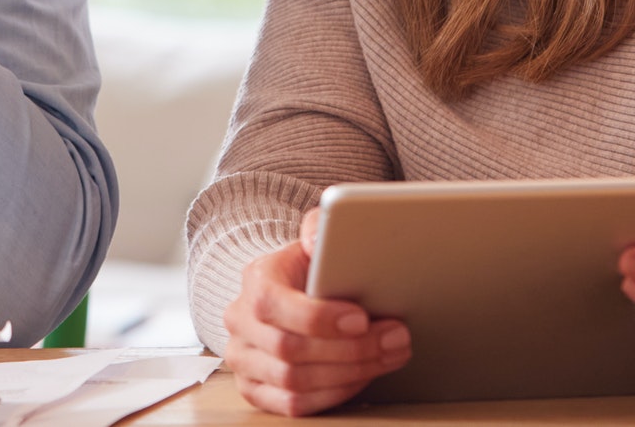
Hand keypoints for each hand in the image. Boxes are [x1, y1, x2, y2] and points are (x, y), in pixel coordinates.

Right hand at [222, 207, 410, 415]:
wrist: (291, 294)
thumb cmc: (309, 270)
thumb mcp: (315, 240)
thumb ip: (319, 228)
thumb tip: (319, 241)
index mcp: (254, 280)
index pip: (272, 304)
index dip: (319, 318)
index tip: (362, 318)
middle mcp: (239, 322)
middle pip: (289, 349)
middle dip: (350, 349)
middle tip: (394, 339)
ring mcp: (243, 360)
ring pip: (293, 381)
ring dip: (349, 374)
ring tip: (387, 356)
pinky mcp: (254, 389)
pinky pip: (293, 405)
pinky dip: (333, 395)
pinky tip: (361, 376)